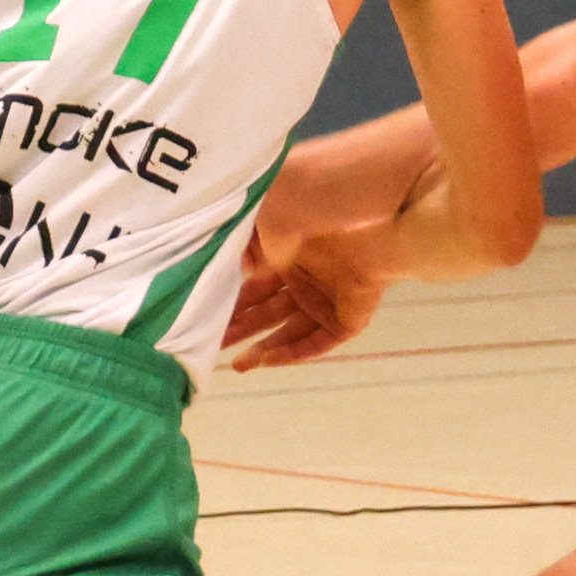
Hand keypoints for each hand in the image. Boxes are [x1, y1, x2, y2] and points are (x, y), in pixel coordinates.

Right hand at [218, 216, 400, 372]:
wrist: (370, 217)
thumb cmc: (322, 210)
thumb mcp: (273, 222)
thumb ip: (250, 244)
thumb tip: (233, 269)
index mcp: (291, 257)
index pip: (256, 288)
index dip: (233, 303)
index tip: (205, 315)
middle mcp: (309, 281)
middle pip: (268, 313)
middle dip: (240, 330)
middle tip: (211, 344)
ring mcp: (329, 301)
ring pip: (290, 331)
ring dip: (263, 349)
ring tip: (237, 365)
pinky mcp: (350, 318)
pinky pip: (318, 342)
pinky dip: (293, 352)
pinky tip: (268, 360)